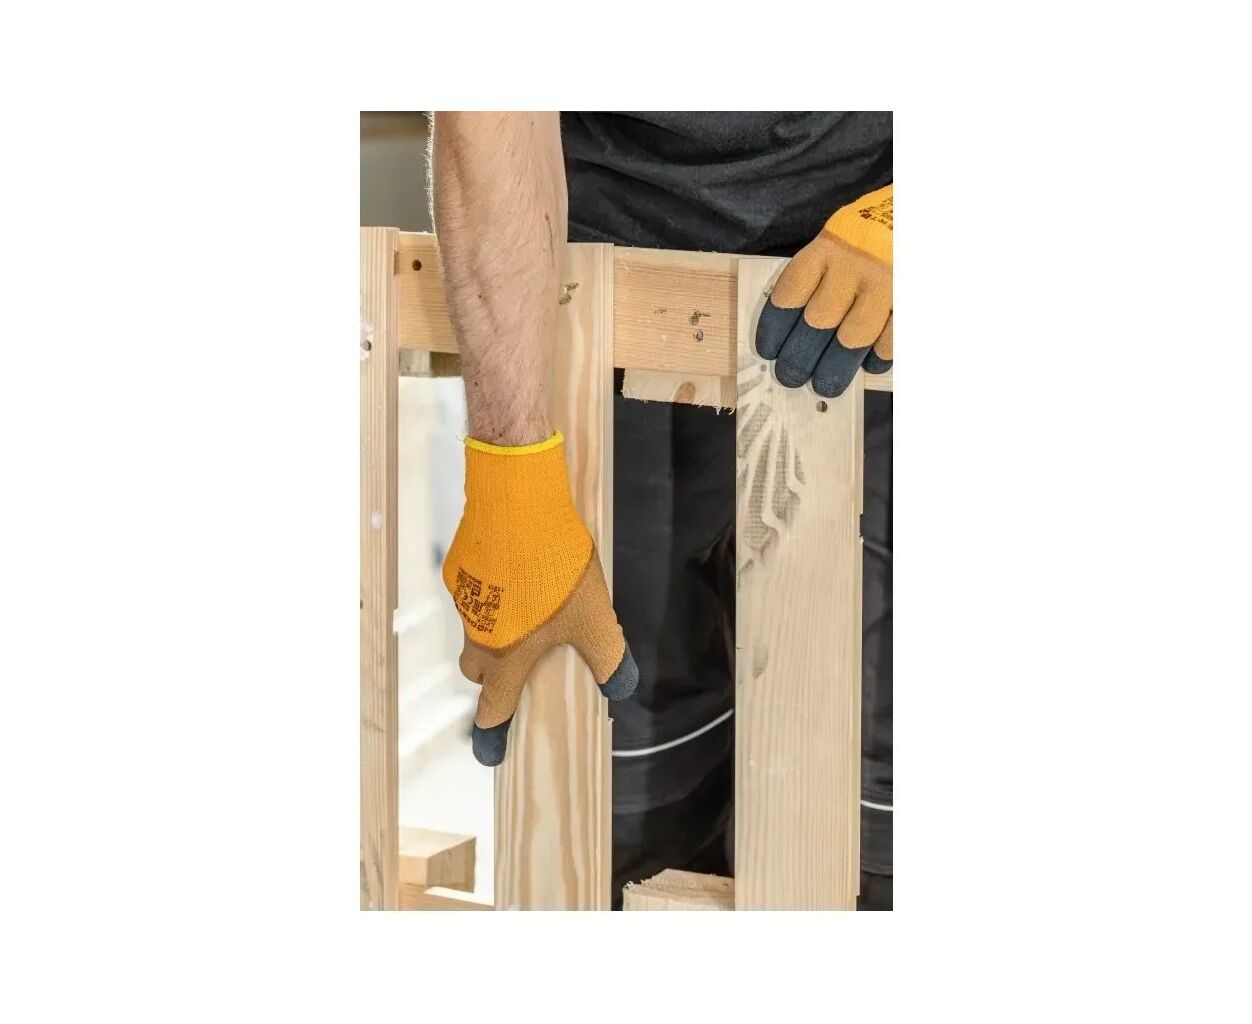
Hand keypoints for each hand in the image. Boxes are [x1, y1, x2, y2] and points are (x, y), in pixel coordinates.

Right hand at [442, 431, 637, 765]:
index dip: (493, 734)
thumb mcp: (594, 617)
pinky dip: (492, 591)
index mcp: (506, 656)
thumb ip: (607, 656)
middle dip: (492, 676)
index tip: (489, 754)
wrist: (517, 504)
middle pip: (476, 670)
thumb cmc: (555, 569)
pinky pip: (474, 592)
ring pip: (475, 628)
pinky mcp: (459, 568)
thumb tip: (621, 687)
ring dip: (496, 627)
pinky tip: (516, 570)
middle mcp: (477, 635)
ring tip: (531, 605)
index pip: (494, 707)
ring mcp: (464, 600)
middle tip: (520, 664)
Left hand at [754, 185, 892, 397]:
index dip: (775, 327)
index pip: (791, 293)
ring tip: (825, 384)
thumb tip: (798, 327)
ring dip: (837, 365)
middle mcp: (852, 265)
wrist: (920, 209)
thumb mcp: (840, 239)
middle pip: (818, 320)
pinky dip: (880, 354)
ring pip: (854, 335)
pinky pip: (893, 334)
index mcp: (827, 248)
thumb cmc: (872, 232)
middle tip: (791, 377)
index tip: (768, 350)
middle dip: (800, 356)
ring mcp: (885, 281)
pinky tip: (870, 365)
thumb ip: (821, 274)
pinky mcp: (910, 294)